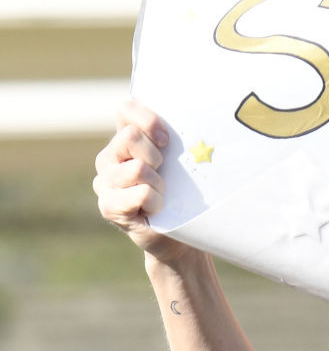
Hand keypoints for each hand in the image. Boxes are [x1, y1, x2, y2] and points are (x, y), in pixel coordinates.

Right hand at [93, 100, 199, 267]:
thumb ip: (176, 142)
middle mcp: (108, 157)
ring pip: (138, 168)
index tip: (167, 140)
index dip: (148, 120)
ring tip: (161, 196)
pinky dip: (156, 202)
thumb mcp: (180, 164)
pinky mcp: (108, 206)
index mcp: (124, 140)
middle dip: (156, 156)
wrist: (179, 240)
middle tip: (163, 174)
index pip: (126, 110)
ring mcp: (104, 182)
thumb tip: (201, 125)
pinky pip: (141, 193)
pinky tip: (155, 210)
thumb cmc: (181, 198)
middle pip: (130, 137)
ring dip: (158, 184)